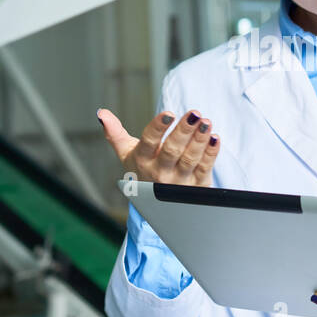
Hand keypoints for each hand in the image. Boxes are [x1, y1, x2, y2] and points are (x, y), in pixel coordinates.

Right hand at [97, 107, 219, 185]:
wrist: (158, 204)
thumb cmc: (143, 171)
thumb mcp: (127, 154)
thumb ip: (115, 133)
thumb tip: (101, 113)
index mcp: (143, 160)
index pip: (149, 142)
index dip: (158, 128)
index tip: (168, 113)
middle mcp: (160, 173)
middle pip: (172, 151)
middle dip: (183, 131)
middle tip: (194, 113)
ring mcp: (180, 181)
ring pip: (190, 159)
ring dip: (199, 140)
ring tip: (206, 122)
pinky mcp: (197, 186)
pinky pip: (205, 168)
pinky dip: (211, 153)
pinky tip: (215, 137)